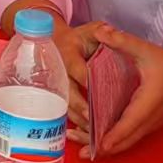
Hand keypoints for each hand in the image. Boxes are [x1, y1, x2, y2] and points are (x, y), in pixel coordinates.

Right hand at [53, 21, 101, 140]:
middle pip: (67, 91)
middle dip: (80, 106)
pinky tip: (85, 132)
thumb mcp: (91, 30)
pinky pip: (65, 110)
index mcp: (67, 53)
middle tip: (92, 118)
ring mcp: (56, 85)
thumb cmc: (80, 37)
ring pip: (64, 104)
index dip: (86, 81)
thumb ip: (101, 31)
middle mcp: (58, 71)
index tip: (95, 92)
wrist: (56, 43)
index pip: (78, 69)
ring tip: (92, 130)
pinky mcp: (59, 95)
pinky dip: (75, 122)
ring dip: (77, 118)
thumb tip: (107, 32)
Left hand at [84, 25, 162, 158]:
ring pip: (126, 142)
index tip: (97, 146)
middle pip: (124, 140)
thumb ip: (123, 42)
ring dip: (105, 148)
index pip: (128, 124)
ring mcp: (149, 124)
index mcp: (147, 103)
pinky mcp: (148, 124)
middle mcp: (148, 119)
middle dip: (101, 147)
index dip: (112, 136)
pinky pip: (129, 137)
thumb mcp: (148, 51)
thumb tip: (99, 31)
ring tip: (81, 151)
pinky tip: (97, 142)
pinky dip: (113, 142)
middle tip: (79, 152)